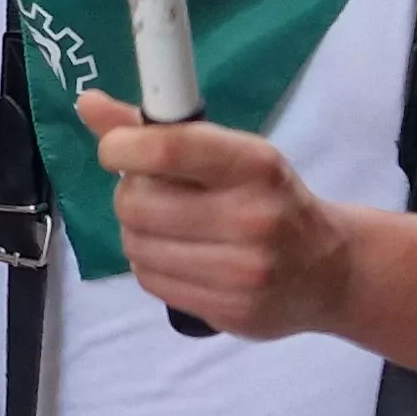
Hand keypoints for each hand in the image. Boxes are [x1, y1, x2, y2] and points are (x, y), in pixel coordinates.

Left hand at [76, 90, 356, 339]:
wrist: (328, 270)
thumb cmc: (269, 198)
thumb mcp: (230, 154)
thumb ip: (157, 131)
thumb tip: (88, 104)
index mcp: (254, 165)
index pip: (168, 149)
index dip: (122, 146)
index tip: (114, 149)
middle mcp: (253, 217)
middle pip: (137, 203)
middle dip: (131, 194)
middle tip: (154, 193)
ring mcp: (243, 271)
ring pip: (136, 245)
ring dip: (139, 233)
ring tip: (170, 227)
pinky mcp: (231, 311)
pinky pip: (151, 281)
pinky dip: (152, 265)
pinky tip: (182, 257)